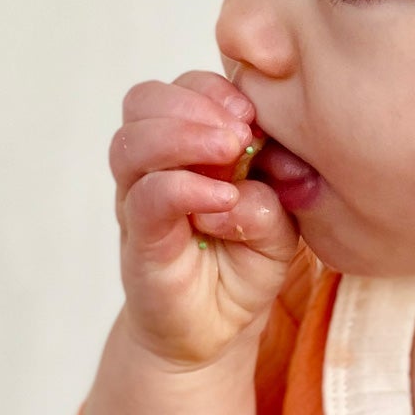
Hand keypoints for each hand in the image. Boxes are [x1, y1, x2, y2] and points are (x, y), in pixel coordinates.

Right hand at [108, 71, 299, 370]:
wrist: (217, 327)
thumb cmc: (246, 260)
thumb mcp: (281, 218)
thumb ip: (274, 186)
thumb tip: (249, 170)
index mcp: (187, 143)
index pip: (184, 87)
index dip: (214, 90)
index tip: (254, 113)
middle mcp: (154, 165)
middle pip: (144, 100)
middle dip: (194, 103)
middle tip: (239, 131)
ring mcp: (139, 201)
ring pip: (132, 143)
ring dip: (183, 136)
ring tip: (230, 152)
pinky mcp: (140, 241)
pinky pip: (146, 198)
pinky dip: (184, 187)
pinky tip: (222, 198)